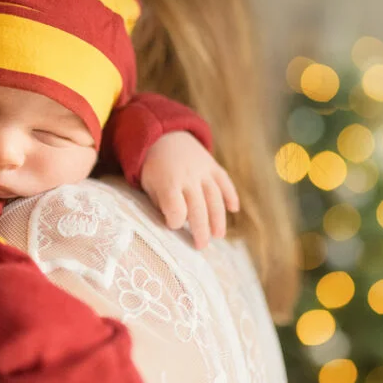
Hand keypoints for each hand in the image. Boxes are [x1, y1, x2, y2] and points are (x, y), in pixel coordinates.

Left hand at [140, 132, 239, 249]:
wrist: (164, 136)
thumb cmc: (154, 168)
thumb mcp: (148, 185)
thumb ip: (161, 203)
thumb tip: (176, 222)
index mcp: (168, 183)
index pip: (176, 209)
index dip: (175, 221)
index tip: (173, 225)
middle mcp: (188, 177)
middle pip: (198, 208)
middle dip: (201, 230)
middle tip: (201, 246)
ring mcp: (203, 171)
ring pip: (215, 198)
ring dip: (218, 219)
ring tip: (218, 236)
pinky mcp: (213, 166)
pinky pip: (225, 181)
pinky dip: (231, 195)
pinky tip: (234, 209)